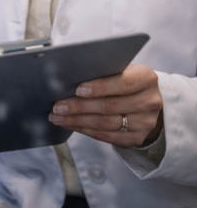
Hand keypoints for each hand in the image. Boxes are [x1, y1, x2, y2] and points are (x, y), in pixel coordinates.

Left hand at [48, 64, 163, 147]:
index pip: (123, 83)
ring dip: (78, 121)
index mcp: (146, 78)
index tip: (78, 90)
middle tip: (58, 106)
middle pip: (111, 106)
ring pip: (106, 124)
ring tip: (57, 117)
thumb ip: (102, 71)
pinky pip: (107, 137)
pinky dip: (85, 130)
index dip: (100, 87)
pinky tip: (70, 124)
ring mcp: (145, 123)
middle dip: (80, 107)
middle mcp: (150, 102)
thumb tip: (68, 78)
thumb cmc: (123, 79)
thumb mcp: (119, 69)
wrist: (145, 100)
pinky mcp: (137, 138)